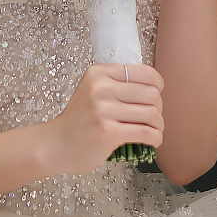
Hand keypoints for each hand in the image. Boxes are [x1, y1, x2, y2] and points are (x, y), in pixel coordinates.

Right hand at [40, 63, 163, 174]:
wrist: (56, 144)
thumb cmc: (79, 120)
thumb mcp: (92, 90)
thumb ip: (116, 83)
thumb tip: (153, 87)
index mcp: (99, 73)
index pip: (145, 72)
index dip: (157, 85)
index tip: (156, 95)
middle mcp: (101, 88)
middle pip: (152, 94)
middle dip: (159, 108)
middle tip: (154, 118)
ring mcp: (104, 110)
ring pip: (152, 114)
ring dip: (159, 126)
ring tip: (154, 130)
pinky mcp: (108, 132)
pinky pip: (146, 133)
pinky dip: (156, 138)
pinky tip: (152, 140)